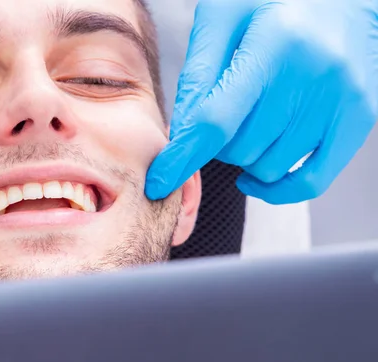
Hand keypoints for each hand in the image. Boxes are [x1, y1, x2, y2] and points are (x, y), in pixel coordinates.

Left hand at [146, 0, 377, 203]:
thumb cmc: (275, 2)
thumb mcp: (224, 17)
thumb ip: (199, 72)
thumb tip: (182, 133)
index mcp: (274, 44)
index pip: (217, 120)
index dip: (183, 157)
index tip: (159, 181)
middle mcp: (313, 76)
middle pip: (240, 148)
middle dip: (217, 142)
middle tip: (223, 114)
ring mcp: (342, 101)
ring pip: (269, 167)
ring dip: (246, 157)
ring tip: (249, 123)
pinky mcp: (360, 119)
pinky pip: (312, 181)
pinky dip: (277, 188)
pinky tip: (257, 175)